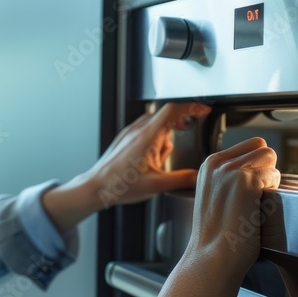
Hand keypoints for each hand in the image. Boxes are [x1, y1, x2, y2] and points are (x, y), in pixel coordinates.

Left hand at [86, 102, 211, 206]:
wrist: (95, 188)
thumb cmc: (118, 186)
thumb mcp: (156, 186)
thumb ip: (181, 179)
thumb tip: (198, 176)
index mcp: (146, 137)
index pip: (172, 111)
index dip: (191, 108)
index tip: (203, 111)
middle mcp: (136, 131)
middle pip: (165, 117)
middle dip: (176, 130)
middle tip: (179, 145)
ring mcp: (129, 133)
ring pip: (155, 126)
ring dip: (163, 139)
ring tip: (157, 162)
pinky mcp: (124, 139)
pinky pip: (145, 132)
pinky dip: (153, 142)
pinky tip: (149, 161)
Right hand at [152, 137, 280, 296]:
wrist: (212, 258)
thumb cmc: (217, 237)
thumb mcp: (214, 197)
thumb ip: (228, 179)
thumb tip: (259, 169)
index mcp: (208, 165)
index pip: (248, 146)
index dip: (256, 166)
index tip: (248, 191)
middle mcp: (218, 163)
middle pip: (261, 148)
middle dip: (264, 169)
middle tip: (254, 198)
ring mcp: (231, 170)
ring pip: (269, 157)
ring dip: (269, 179)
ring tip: (255, 204)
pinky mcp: (246, 181)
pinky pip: (274, 175)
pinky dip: (271, 193)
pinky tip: (257, 210)